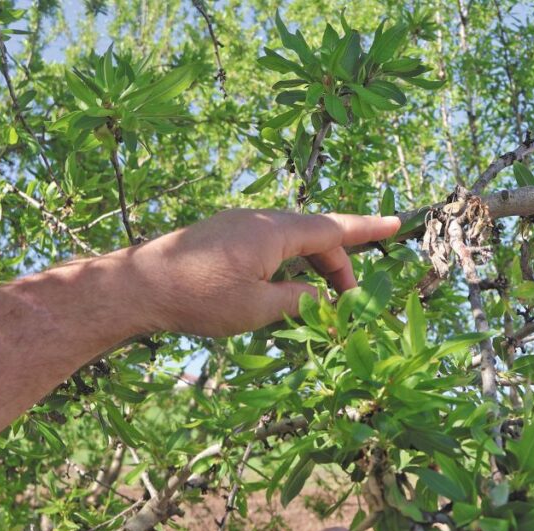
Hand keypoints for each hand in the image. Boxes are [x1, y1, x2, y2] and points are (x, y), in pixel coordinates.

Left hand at [133, 210, 400, 336]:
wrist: (137, 286)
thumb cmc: (198, 298)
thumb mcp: (258, 308)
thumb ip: (299, 301)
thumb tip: (325, 300)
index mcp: (274, 232)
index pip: (333, 228)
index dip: (367, 228)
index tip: (396, 223)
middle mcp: (260, 220)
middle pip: (314, 236)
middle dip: (337, 266)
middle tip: (350, 302)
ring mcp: (239, 225)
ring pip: (291, 240)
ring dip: (312, 267)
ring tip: (320, 301)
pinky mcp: (223, 235)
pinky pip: (270, 243)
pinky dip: (288, 263)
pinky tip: (283, 289)